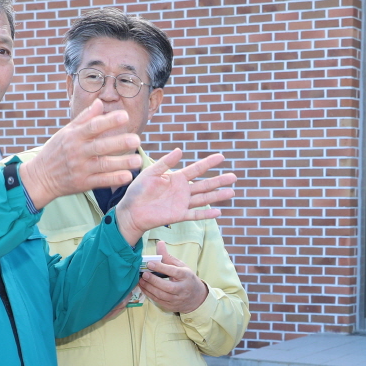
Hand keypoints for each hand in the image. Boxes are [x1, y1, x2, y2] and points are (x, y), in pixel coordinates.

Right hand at [19, 99, 141, 208]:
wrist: (40, 177)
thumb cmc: (56, 151)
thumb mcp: (66, 132)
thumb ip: (85, 118)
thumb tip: (99, 103)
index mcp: (74, 137)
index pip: (93, 126)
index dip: (109, 121)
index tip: (124, 116)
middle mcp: (77, 152)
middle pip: (100, 146)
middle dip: (119, 142)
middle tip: (136, 139)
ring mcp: (80, 169)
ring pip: (103, 165)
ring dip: (121, 163)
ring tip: (138, 160)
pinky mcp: (83, 183)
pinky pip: (101, 181)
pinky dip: (114, 179)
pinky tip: (128, 176)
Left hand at [115, 151, 236, 245]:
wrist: (131, 211)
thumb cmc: (138, 191)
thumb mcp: (150, 173)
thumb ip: (165, 163)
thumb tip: (181, 150)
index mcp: (176, 178)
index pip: (196, 169)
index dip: (209, 163)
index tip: (222, 157)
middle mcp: (182, 190)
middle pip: (205, 184)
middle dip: (219, 180)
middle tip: (234, 176)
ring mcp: (182, 203)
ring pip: (204, 198)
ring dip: (218, 195)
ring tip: (232, 192)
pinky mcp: (179, 215)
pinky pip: (195, 214)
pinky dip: (207, 214)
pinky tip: (219, 212)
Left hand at [139, 240, 208, 313]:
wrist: (196, 298)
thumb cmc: (187, 279)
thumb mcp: (181, 266)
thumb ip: (168, 257)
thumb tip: (159, 243)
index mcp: (186, 276)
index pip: (173, 271)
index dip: (161, 267)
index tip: (150, 263)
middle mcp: (183, 289)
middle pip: (168, 287)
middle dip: (154, 281)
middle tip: (144, 274)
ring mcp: (177, 299)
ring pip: (161, 295)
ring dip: (149, 288)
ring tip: (141, 280)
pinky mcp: (171, 306)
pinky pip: (158, 301)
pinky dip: (149, 294)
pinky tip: (144, 287)